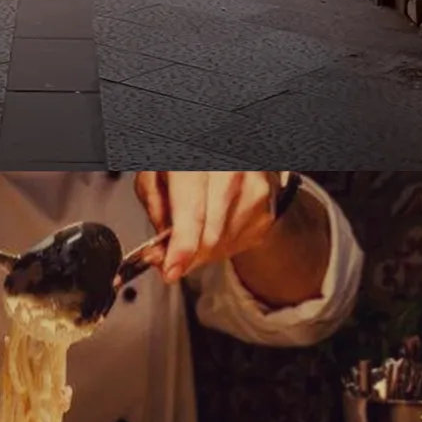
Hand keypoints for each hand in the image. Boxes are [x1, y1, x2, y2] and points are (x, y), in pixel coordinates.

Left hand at [133, 172, 287, 282]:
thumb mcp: (155, 174)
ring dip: (204, 249)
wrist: (221, 151)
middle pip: (211, 235)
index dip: (183, 247)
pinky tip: (214, 223)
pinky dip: (222, 243)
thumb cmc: (186, 158)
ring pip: (226, 243)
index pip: (193, 211)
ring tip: (194, 227)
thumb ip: (156, 211)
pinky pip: (241, 243)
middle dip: (188, 254)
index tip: (171, 270)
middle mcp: (230, 170)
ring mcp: (254, 187)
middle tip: (170, 256)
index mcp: (196, 159)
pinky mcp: (267, 204)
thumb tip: (161, 252)